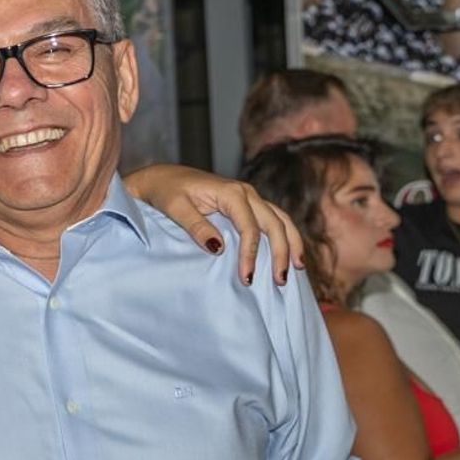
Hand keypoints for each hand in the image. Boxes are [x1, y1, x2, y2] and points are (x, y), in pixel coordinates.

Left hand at [122, 164, 303, 284]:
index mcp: (230, 192)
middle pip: (274, 223)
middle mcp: (246, 192)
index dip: (250, 253)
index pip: (249, 226)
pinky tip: (288, 255)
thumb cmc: (166, 191)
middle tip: (280, 281)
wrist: (162, 178)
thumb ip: (196, 226)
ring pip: (281, 219)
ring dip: (291, 243)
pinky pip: (274, 220)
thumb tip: (218, 248)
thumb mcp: (175, 208)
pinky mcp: (248, 205)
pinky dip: (284, 237)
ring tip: (296, 269)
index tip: (246, 277)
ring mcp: (250, 198)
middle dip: (280, 252)